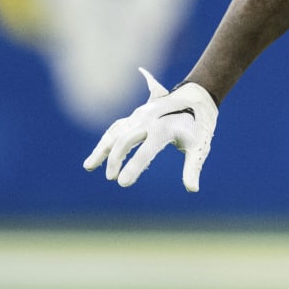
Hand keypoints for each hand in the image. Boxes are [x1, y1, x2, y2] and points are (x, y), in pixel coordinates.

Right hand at [83, 68, 217, 191]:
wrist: (196, 98)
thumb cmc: (199, 126)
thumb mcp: (199, 147)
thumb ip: (192, 168)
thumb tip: (192, 189)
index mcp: (164, 128)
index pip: (146, 151)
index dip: (133, 168)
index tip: (123, 184)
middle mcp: (148, 121)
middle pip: (125, 140)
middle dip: (116, 160)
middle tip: (113, 178)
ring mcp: (139, 116)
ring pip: (115, 132)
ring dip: (102, 149)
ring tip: (89, 167)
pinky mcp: (134, 117)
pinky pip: (115, 129)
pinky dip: (105, 142)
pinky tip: (96, 157)